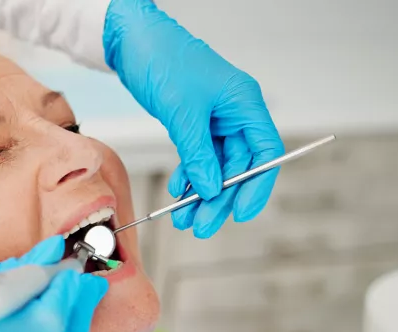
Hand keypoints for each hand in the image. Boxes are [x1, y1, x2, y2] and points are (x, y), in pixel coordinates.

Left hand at [103, 0, 285, 237]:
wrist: (132, 39)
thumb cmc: (163, 59)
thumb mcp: (183, 112)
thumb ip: (199, 154)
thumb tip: (212, 189)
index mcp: (245, 103)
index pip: (265, 152)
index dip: (257, 185)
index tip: (241, 212)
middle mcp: (235, 112)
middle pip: (239, 166)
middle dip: (221, 198)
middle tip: (202, 225)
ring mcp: (214, 118)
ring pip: (216, 166)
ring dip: (201, 193)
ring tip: (185, 218)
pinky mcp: (193, 122)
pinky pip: (197, 157)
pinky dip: (188, 176)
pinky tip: (177, 192)